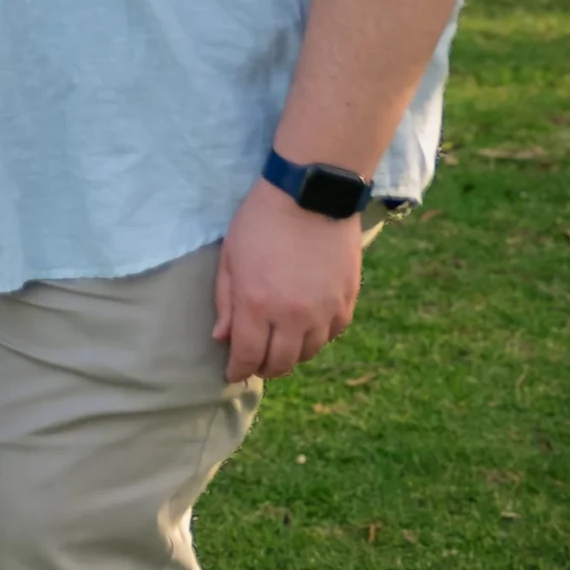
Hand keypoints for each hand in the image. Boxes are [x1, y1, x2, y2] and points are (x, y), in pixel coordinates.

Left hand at [212, 177, 364, 381]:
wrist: (310, 196)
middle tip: (255, 363)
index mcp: (258, 305)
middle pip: (281, 362)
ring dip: (292, 355)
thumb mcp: (230, 258)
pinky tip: (305, 329)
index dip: (238, 370)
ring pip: (309, 353)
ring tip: (279, 347)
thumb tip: (223, 338)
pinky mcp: (347, 300)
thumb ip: (226, 302)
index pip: (248, 356)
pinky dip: (317, 338)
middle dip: (264, 367)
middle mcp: (293, 316)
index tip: (231, 374)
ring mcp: (324, 310)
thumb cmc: (260, 222)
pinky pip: (332, 334)